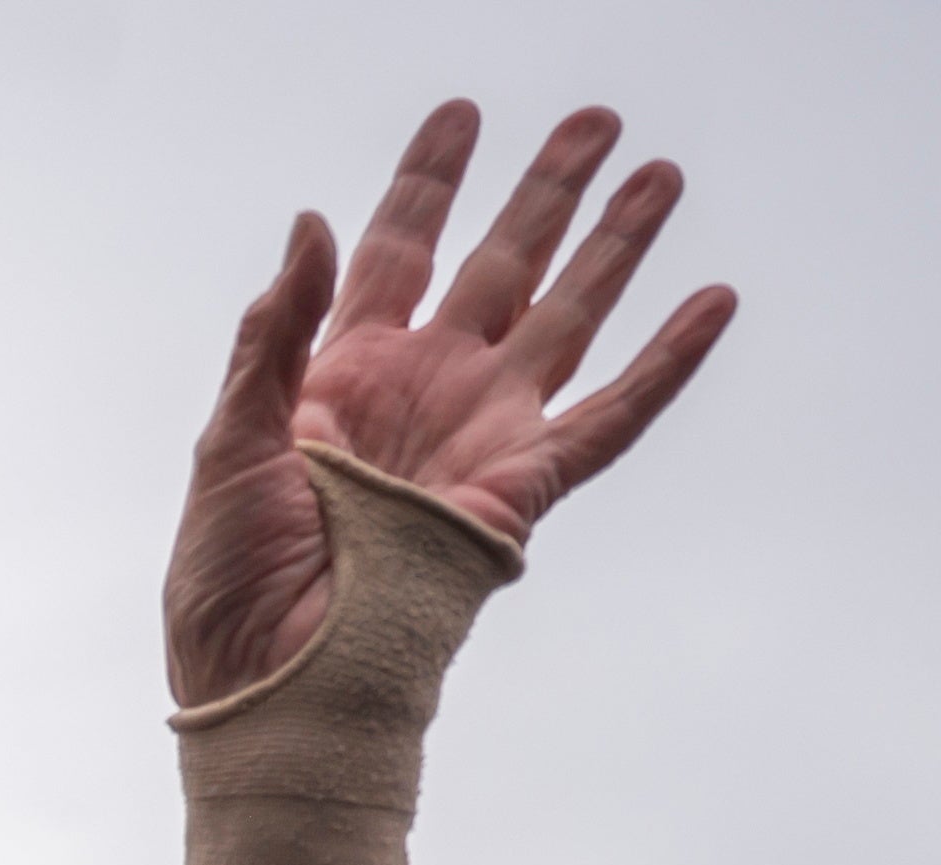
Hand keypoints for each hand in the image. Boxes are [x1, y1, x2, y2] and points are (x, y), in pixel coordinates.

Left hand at [163, 103, 732, 705]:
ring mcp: (481, 434)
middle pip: (503, 262)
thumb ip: (275, 330)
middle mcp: (426, 390)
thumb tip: (314, 224)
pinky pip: (612, 416)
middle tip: (597, 120)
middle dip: (549, 189)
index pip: (400, 247)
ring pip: (568, 316)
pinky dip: (667, 361)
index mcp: (346, 373)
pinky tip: (712, 302)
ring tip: (660, 175)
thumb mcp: (229, 440)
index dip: (430, 179)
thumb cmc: (231, 581)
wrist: (275, 676)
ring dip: (616, 245)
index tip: (463, 112)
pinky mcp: (522, 488)